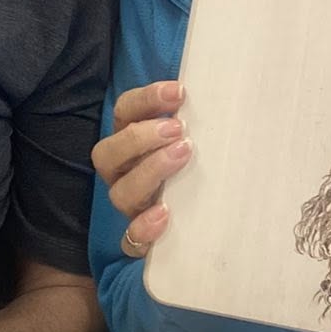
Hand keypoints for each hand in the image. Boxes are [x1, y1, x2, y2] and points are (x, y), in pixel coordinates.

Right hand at [92, 81, 190, 260]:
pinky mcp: (141, 239)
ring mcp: (131, 206)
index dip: (146, 100)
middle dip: (139, 137)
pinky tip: (164, 214)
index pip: (124, 112)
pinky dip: (143, 227)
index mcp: (130, 141)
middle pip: (107, 154)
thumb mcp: (195, 140)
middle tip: (178, 129)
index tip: (179, 92)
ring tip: (182, 155)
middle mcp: (123, 172)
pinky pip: (131, 240)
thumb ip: (195, 120)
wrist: (208, 222)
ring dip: (149, 171)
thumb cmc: (198, 167)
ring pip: (120, 193)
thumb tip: (223, 92)